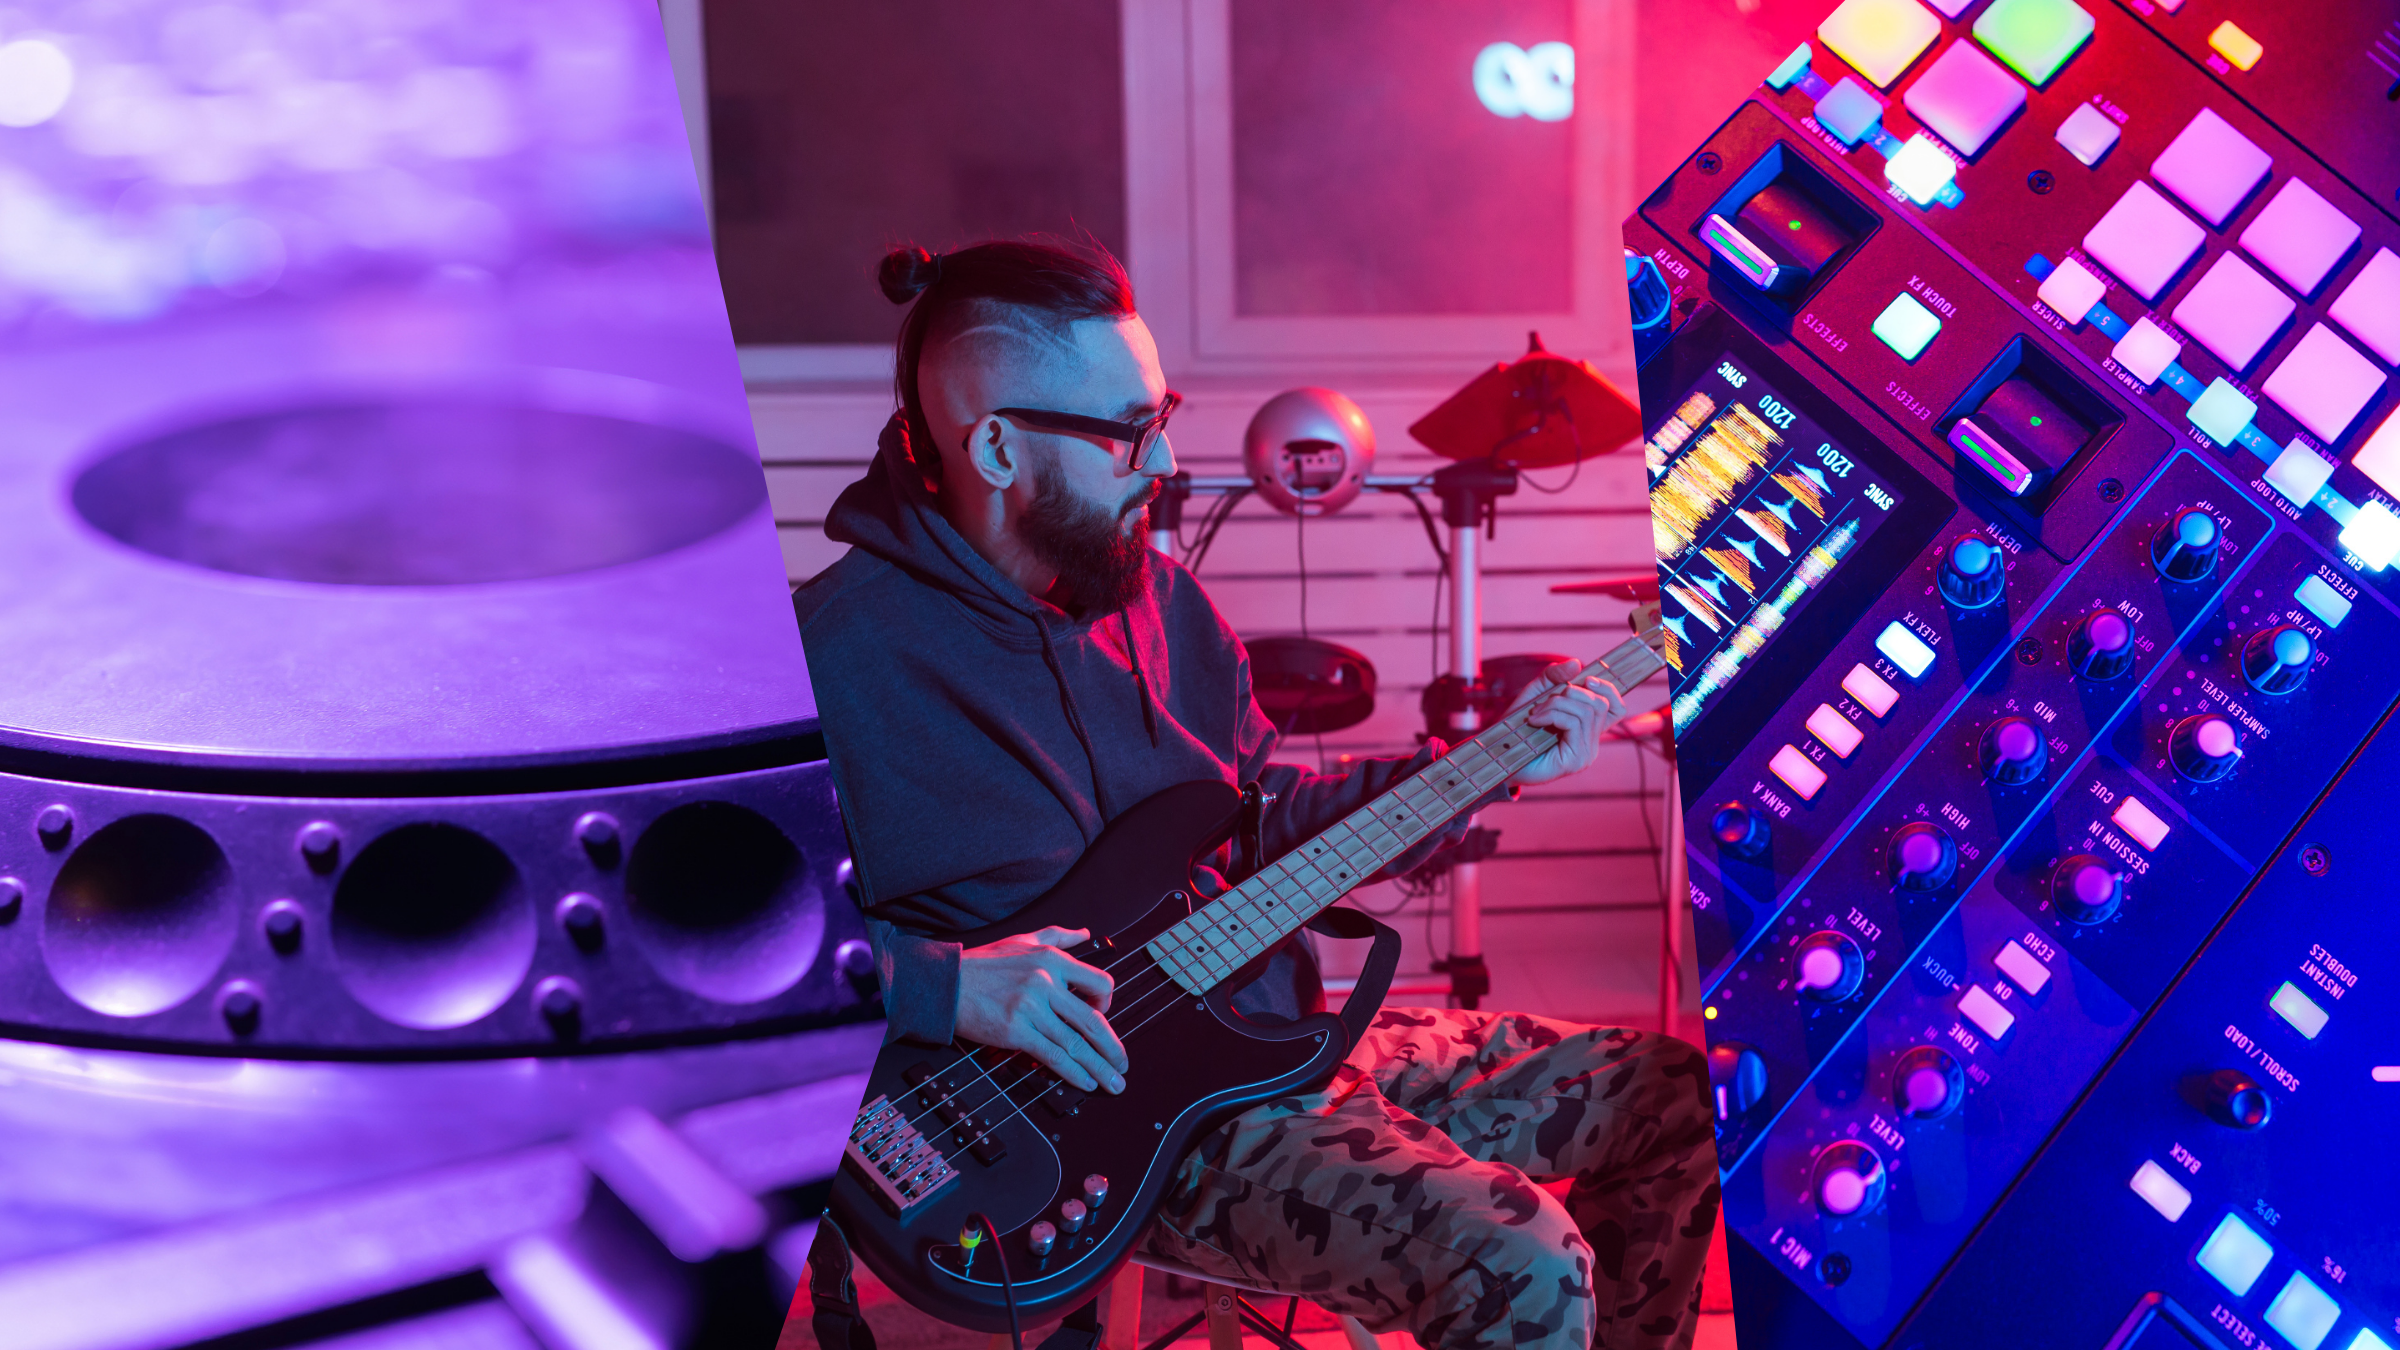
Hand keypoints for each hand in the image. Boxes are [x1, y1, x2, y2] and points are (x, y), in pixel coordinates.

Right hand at [955, 926, 1128, 1093]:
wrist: (946, 982)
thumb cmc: (983, 963)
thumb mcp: (1023, 939)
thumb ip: (1057, 936)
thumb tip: (1085, 934)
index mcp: (1052, 960)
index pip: (1100, 983)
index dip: (1109, 1004)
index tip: (1105, 1016)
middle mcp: (1046, 983)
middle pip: (1093, 1020)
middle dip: (1113, 1048)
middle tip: (1123, 1064)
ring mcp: (1031, 1009)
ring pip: (1076, 1043)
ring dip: (1099, 1067)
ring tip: (1112, 1083)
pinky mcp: (1016, 1031)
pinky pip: (1052, 1056)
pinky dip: (1073, 1072)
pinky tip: (1085, 1082)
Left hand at [1507, 660, 1626, 787]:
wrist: (1499, 757)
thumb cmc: (1518, 728)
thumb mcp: (1536, 694)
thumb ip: (1554, 677)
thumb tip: (1577, 663)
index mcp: (1588, 729)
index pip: (1617, 708)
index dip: (1608, 689)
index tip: (1586, 679)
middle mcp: (1592, 743)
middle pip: (1600, 704)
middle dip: (1571, 692)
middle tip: (1544, 701)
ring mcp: (1586, 754)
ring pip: (1585, 712)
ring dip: (1555, 704)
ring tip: (1534, 713)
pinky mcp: (1575, 760)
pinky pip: (1573, 723)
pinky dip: (1551, 715)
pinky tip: (1534, 721)